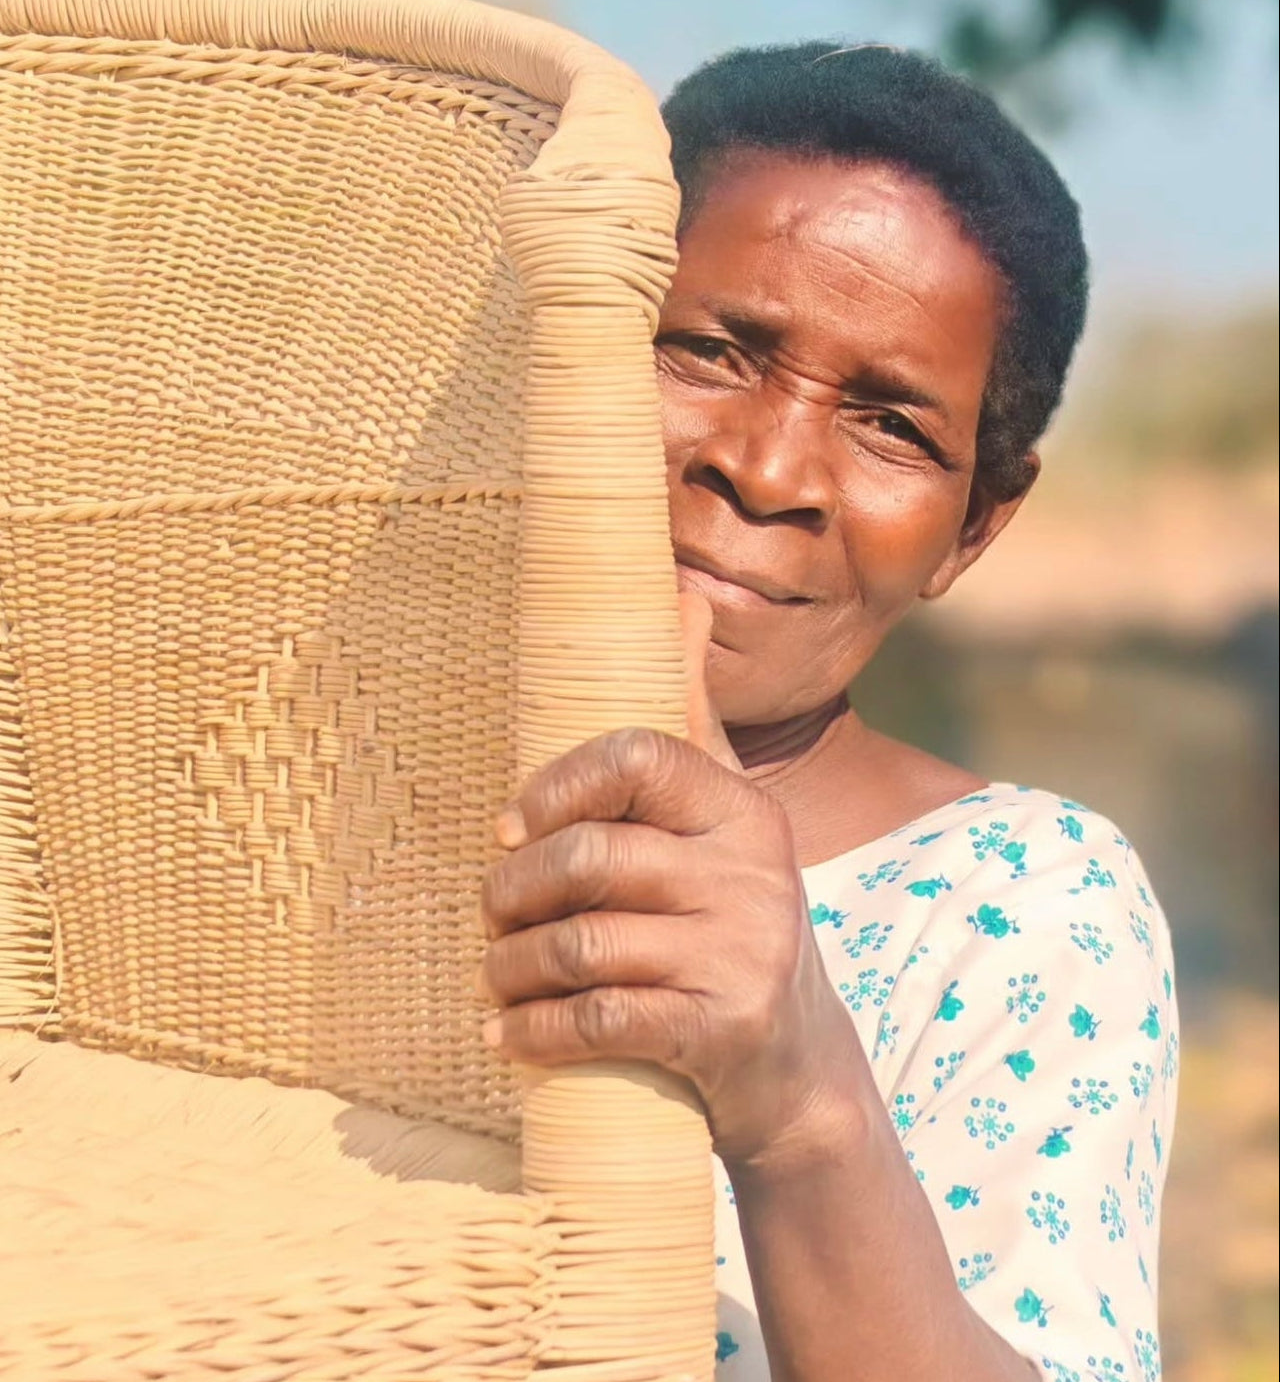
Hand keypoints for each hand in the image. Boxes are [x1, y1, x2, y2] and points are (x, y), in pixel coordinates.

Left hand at [480, 596, 862, 1165]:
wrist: (798, 1063)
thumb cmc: (732, 921)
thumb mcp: (724, 818)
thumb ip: (694, 716)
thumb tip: (681, 593)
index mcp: (742, 807)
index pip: (635, 757)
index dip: (553, 787)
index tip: (507, 827)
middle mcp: (752, 871)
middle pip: (589, 859)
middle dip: (513, 892)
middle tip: (491, 915)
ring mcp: (744, 951)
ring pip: (582, 945)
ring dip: (512, 967)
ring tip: (492, 976)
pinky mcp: (726, 1027)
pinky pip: (600, 1020)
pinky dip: (536, 1031)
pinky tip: (508, 1035)